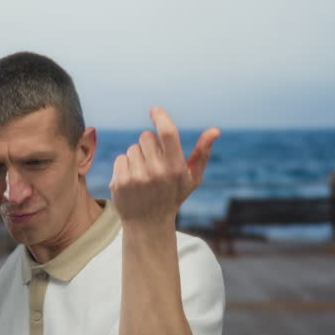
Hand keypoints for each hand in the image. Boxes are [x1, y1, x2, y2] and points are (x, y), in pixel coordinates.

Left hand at [109, 107, 219, 224]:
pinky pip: (121, 158)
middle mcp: (156, 172)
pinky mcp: (120, 182)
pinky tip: (133, 180)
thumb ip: (202, 153)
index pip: (167, 132)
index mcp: (175, 168)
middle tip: (154, 163)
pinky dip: (125, 166)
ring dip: (138, 157)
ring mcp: (136, 178)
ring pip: (132, 148)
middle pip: (146, 136)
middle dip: (150, 145)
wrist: (148, 224)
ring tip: (144, 175)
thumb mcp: (192, 178)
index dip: (161, 116)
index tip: (155, 110)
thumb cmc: (173, 196)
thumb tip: (215, 131)